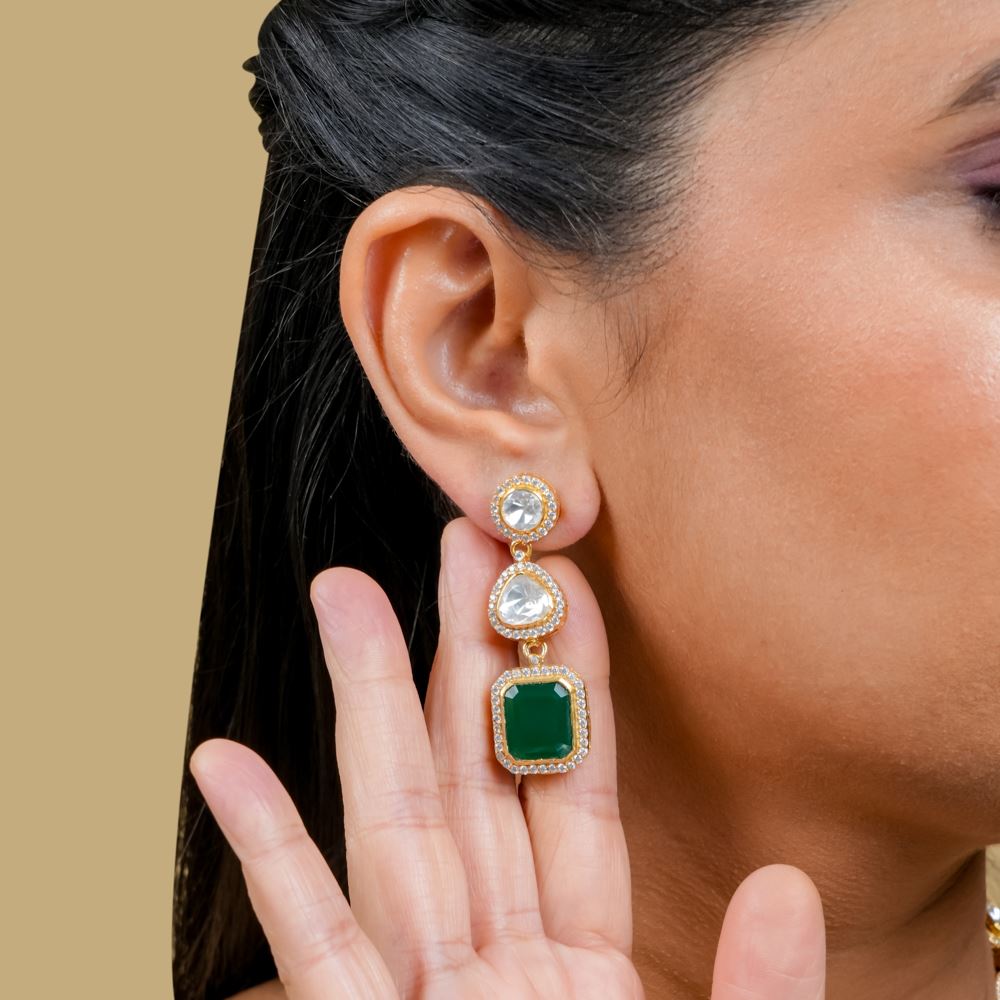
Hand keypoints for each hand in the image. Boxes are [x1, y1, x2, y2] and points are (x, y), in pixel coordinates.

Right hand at [190, 516, 825, 998]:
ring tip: (339, 598)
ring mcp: (426, 994)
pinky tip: (223, 763)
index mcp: (590, 962)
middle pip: (478, 768)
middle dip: (463, 652)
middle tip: (455, 541)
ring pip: (389, 819)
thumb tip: (783, 885)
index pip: (577, 787)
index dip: (570, 683)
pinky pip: (308, 939)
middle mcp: (501, 955)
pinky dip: (265, 850)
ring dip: (361, 706)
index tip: (559, 589)